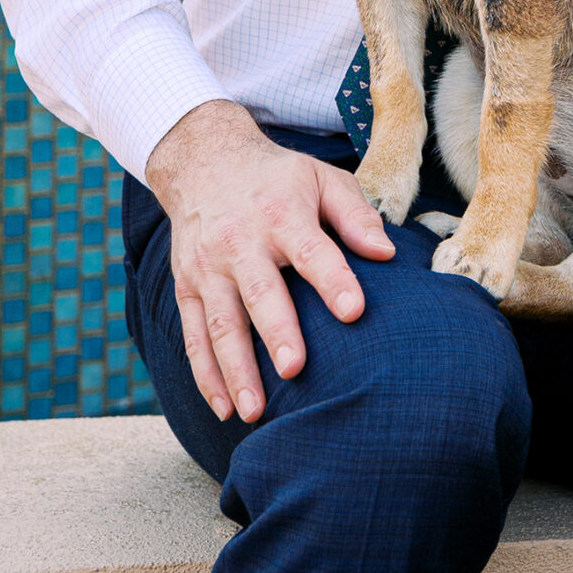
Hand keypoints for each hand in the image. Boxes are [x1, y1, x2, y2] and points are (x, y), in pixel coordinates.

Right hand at [145, 100, 395, 423]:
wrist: (205, 162)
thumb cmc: (278, 179)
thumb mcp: (321, 179)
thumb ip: (355, 216)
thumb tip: (386, 253)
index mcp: (282, 214)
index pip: (310, 249)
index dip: (333, 279)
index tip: (354, 311)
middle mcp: (241, 242)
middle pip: (259, 291)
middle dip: (276, 332)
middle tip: (295, 370)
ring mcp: (208, 268)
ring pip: (220, 323)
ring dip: (236, 369)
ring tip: (254, 411)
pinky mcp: (187, 287)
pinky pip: (193, 335)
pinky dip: (205, 375)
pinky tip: (223, 407)